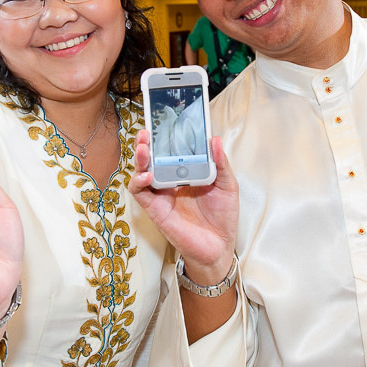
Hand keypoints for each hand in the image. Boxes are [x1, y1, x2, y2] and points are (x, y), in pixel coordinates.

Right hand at [128, 130, 237, 282]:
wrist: (219, 247)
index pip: (171, 150)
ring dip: (139, 159)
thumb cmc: (223, 217)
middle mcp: (171, 181)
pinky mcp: (156, 209)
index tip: (163, 120)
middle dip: (146, 143)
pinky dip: (139, 182)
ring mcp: (161, 195)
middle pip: (152, 158)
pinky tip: (148, 176)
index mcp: (186, 172)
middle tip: (146, 131)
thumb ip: (221, 163)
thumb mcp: (228, 185)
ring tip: (143, 147)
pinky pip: (140, 193)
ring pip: (142, 172)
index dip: (165, 136)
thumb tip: (215, 139)